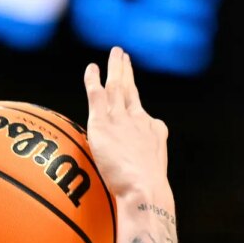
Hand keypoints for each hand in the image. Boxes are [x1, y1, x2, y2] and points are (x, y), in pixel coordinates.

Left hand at [82, 46, 170, 200]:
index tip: (131, 84)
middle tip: (123, 56)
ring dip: (115, 68)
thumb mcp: (151, 169)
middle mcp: (138, 119)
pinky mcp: (103, 122)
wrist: (145, 189)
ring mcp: (121, 119)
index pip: (139, 109)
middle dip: (127, 71)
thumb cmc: (146, 189)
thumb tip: (144, 161)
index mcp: (151, 130)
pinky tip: (91, 68)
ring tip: (115, 53)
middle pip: (130, 90)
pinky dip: (93, 79)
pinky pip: (97, 94)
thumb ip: (145, 158)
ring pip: (117, 86)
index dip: (134, 94)